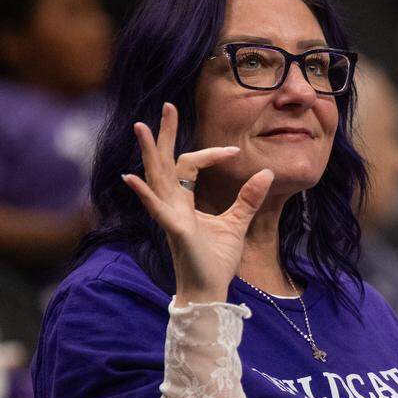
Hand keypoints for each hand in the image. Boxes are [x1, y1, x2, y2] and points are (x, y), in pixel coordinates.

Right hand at [122, 103, 273, 304]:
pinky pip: (157, 209)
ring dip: (150, 153)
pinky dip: (144, 194)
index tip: (235, 150)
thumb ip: (248, 199)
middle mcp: (172, 205)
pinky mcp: (174, 231)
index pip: (191, 165)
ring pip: (157, 178)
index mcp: (184, 202)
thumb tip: (266, 173)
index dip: (211, 154)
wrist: (209, 291)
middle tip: (167, 106)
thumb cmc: (216, 261)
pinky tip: (131, 178)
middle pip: (166, 163)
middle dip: (166, 135)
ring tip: (141, 127)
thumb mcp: (236, 223)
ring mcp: (170, 217)